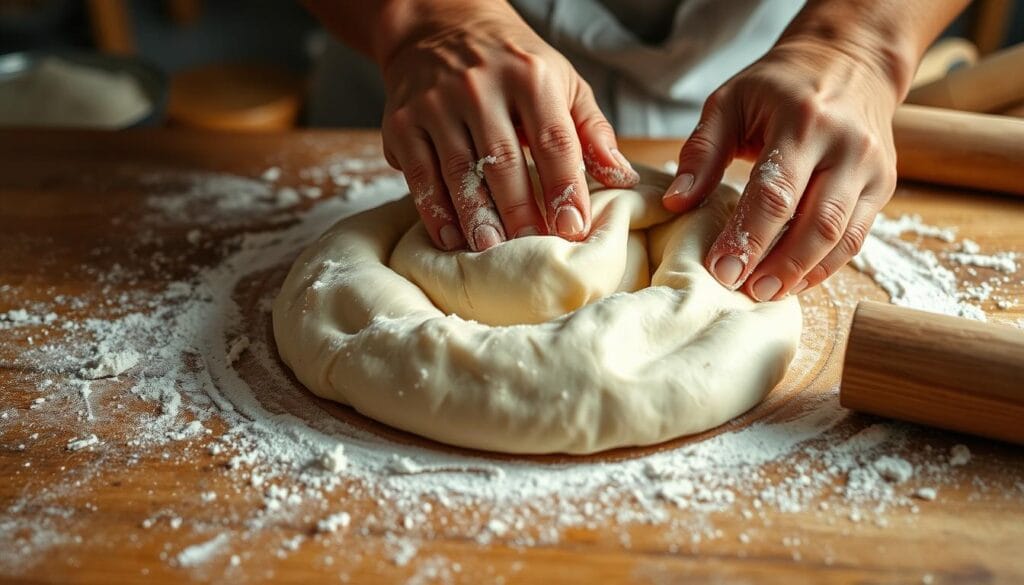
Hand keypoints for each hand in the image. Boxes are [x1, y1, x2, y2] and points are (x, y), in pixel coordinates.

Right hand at [378, 1, 638, 251]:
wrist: (439, 26)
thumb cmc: (513, 65)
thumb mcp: (562, 82)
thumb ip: (592, 131)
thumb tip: (622, 177)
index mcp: (529, 76)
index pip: (552, 140)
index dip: (564, 187)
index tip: (574, 227)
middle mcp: (479, 86)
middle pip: (503, 160)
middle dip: (520, 211)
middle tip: (532, 251)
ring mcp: (436, 104)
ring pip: (458, 170)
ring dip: (476, 216)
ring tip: (491, 251)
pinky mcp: (402, 122)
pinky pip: (420, 175)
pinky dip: (435, 210)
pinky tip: (451, 238)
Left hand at [663, 38, 899, 300]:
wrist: (851, 62)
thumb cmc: (778, 87)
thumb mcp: (729, 102)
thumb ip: (701, 152)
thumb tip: (676, 203)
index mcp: (804, 121)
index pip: (775, 191)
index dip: (747, 237)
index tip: (720, 270)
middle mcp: (847, 146)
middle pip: (815, 222)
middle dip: (778, 264)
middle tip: (743, 292)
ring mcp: (872, 169)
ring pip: (841, 236)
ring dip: (802, 272)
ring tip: (765, 293)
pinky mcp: (883, 187)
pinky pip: (856, 238)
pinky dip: (825, 266)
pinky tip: (793, 281)